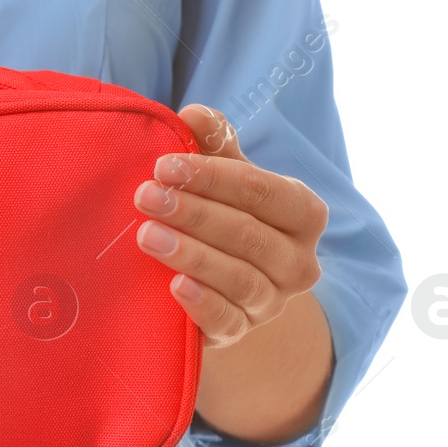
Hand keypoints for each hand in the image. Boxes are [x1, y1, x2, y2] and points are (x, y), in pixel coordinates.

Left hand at [133, 104, 328, 348]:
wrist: (220, 282)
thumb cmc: (223, 212)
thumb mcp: (222, 176)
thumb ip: (213, 143)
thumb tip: (194, 113)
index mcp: (302, 212)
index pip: (262, 191)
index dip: (214, 177)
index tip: (164, 165)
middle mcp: (299, 261)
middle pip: (249, 235)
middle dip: (194, 213)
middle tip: (145, 196)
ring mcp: (273, 302)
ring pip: (240, 279)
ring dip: (192, 255)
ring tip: (147, 235)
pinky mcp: (241, 332)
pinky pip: (228, 322)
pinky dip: (203, 305)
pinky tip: (174, 287)